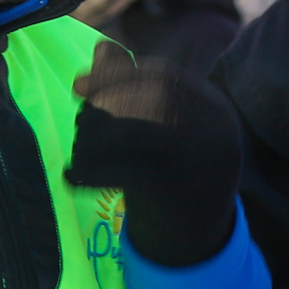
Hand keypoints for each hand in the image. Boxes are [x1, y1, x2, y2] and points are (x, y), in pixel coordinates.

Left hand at [61, 43, 240, 268]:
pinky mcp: (179, 197)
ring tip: (77, 150)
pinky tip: (71, 176)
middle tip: (79, 119)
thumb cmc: (174, 172)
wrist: (199, 238)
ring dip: (95, 137)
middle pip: (155, 99)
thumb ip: (134, 87)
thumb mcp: (162, 126)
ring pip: (140, 134)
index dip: (116, 76)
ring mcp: (203, 164)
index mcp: (214, 108)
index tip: (78, 85)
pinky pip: (128, 174)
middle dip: (105, 103)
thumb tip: (102, 49)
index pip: (164, 76)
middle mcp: (217, 131)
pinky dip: (92, 171)